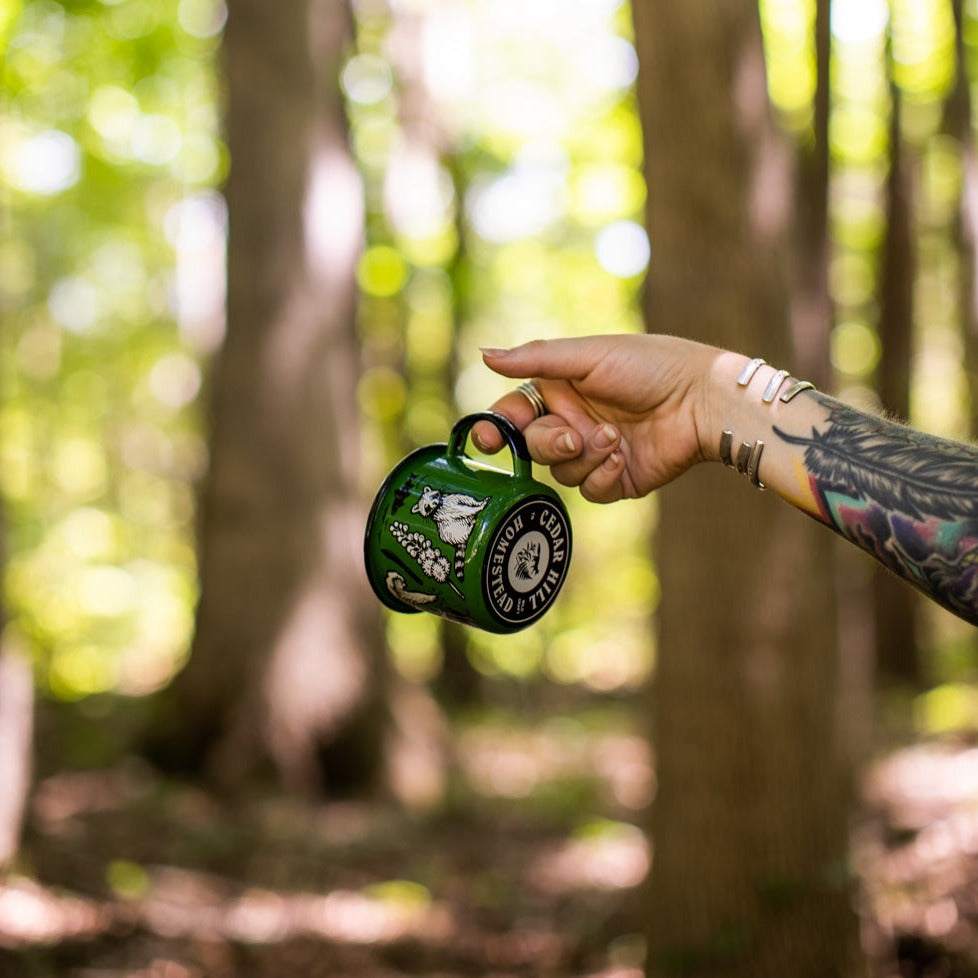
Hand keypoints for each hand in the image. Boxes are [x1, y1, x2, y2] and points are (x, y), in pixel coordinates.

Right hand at [475, 334, 720, 502]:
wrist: (700, 399)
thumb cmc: (648, 366)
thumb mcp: (588, 356)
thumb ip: (536, 359)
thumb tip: (484, 355)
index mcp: (560, 391)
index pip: (513, 414)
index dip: (494, 428)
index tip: (486, 439)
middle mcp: (572, 422)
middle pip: (532, 447)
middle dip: (549, 443)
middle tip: (573, 436)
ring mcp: (593, 453)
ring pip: (559, 472)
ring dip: (584, 457)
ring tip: (614, 438)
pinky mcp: (616, 479)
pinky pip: (589, 491)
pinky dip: (602, 476)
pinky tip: (622, 457)